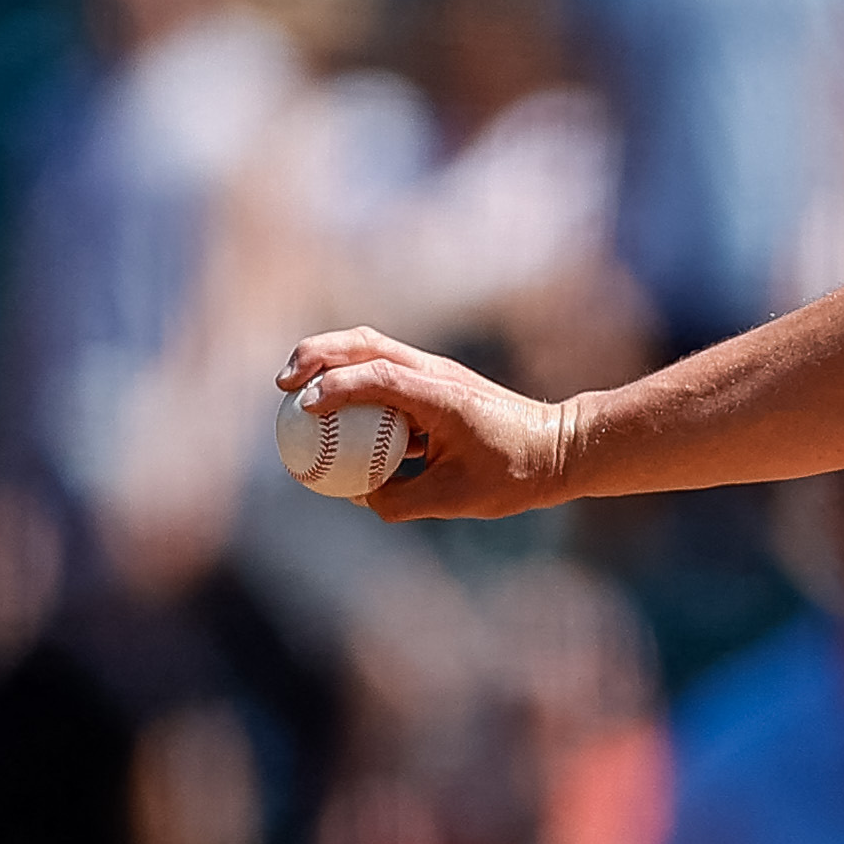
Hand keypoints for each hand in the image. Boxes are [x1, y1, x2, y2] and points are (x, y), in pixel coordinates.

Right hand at [273, 326, 582, 523]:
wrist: (561, 449)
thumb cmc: (515, 474)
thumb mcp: (455, 499)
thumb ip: (400, 500)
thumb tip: (357, 496)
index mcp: (440, 395)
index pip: (376, 375)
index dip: (334, 388)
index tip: (303, 408)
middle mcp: (434, 373)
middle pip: (362, 343)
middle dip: (315, 355)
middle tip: (283, 386)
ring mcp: (434, 374)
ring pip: (370, 350)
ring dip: (329, 362)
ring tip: (295, 391)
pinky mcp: (435, 385)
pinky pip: (383, 375)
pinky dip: (352, 384)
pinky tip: (333, 416)